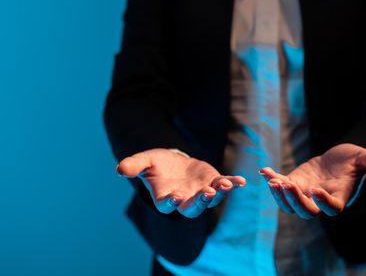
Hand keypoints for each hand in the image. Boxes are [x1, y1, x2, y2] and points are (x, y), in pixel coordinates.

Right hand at [116, 148, 245, 217]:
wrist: (172, 161)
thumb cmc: (156, 164)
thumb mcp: (144, 161)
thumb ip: (134, 165)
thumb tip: (119, 169)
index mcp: (165, 198)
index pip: (167, 205)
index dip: (170, 202)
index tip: (174, 197)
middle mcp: (185, 200)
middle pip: (193, 208)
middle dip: (200, 202)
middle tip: (206, 194)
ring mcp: (200, 192)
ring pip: (211, 199)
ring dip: (219, 194)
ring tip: (225, 185)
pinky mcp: (213, 182)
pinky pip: (224, 186)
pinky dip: (232, 184)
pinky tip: (242, 181)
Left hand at [259, 143, 365, 218]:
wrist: (338, 162)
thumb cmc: (352, 162)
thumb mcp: (361, 158)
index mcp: (339, 196)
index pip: (332, 208)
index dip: (323, 202)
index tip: (315, 190)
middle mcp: (320, 200)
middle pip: (306, 211)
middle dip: (295, 200)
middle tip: (286, 185)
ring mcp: (305, 194)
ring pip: (289, 205)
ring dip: (279, 195)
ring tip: (272, 180)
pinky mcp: (294, 184)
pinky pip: (280, 187)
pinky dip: (272, 179)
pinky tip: (264, 170)